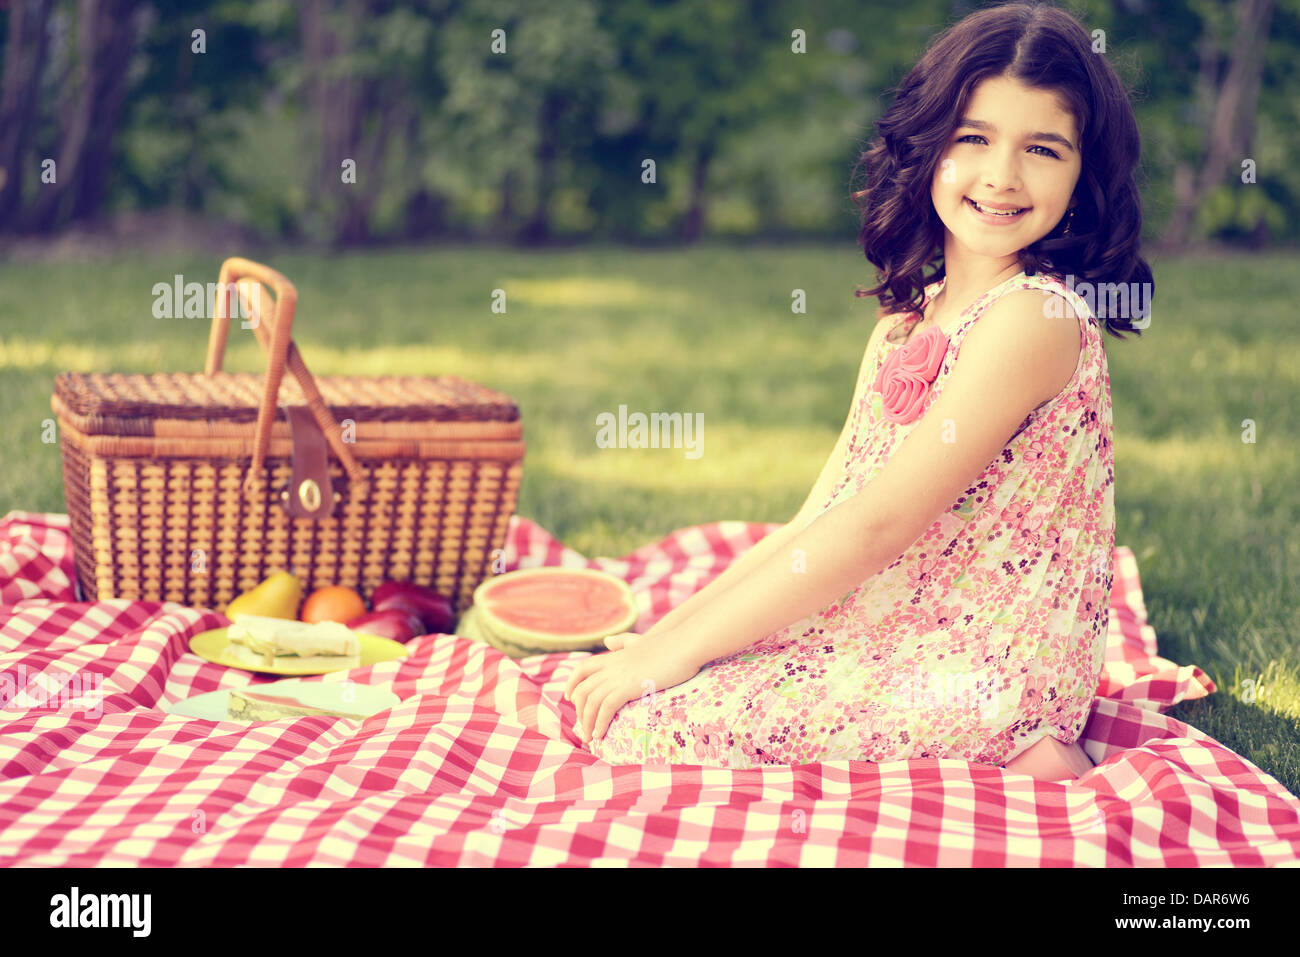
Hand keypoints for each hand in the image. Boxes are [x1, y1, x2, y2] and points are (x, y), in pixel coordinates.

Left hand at [562, 629, 699, 743]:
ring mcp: (618, 677)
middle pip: (583, 690)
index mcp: (613, 657)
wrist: (683, 645)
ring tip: (590, 738)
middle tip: (583, 727)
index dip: (572, 684)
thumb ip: (623, 642)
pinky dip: (600, 722)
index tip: (569, 698)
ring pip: (591, 702)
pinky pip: (606, 708)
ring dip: (587, 722)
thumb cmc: (668, 645)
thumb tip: (608, 641)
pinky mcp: (628, 687)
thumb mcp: (640, 641)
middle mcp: (611, 667)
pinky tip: (600, 734)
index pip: (582, 670)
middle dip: (579, 711)